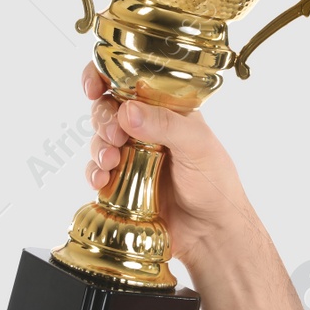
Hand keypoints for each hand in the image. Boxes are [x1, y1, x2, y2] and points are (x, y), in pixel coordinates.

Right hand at [81, 63, 260, 268]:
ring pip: (99, 139)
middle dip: (103, 118)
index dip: (105, 76)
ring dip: (98, 146)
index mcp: (165, 109)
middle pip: (107, 109)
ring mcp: (131, 156)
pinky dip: (93, 172)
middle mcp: (145, 129)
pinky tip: (101, 180)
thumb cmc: (215, 184)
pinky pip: (96, 171)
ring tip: (111, 162)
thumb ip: (164, 124)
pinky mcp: (120, 183)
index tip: (94, 87)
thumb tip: (126, 110)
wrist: (212, 233)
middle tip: (115, 135)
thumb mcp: (197, 146)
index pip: (131, 80)